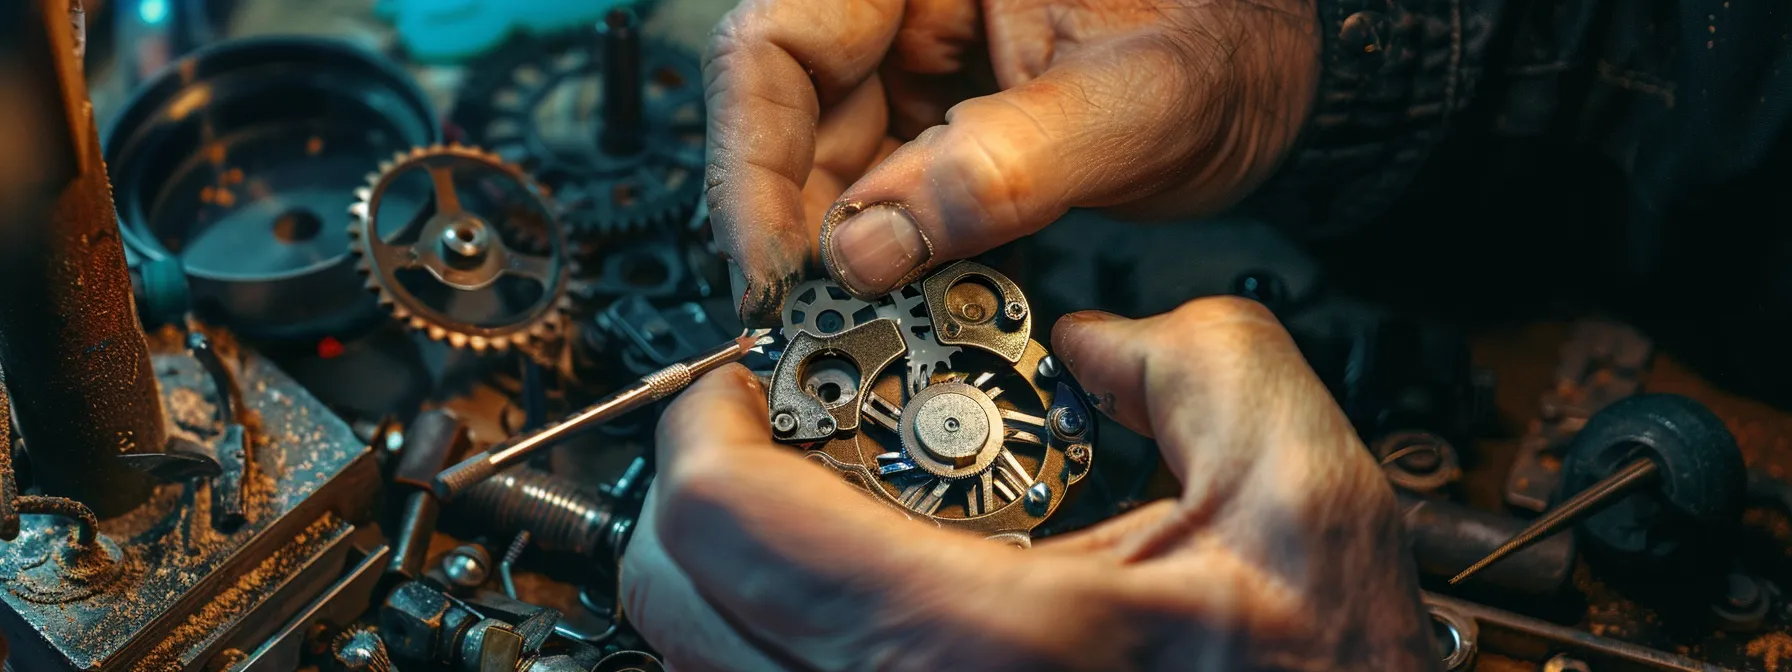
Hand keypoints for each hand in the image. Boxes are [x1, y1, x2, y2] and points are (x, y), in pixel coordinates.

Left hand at [620, 297, 1436, 670]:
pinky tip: (861, 579)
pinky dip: (771, 625)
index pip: (729, 519)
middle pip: (677, 594)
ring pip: (705, 656)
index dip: (710, 420)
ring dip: (729, 559)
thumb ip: (1195, 362)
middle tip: (772, 426)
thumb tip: (1100, 345)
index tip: (751, 376)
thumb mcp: (1299, 490)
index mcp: (980, 639)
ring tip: (812, 498)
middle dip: (702, 485)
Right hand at [705, 0, 1321, 325]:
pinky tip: (912, 295)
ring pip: (825, 160)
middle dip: (799, 224)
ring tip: (874, 318)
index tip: (776, 268)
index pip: (776, 47)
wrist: (1287, 76)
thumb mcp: (1130, 108)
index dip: (753, 166)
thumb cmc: (1234, 44)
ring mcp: (916, 59)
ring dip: (843, 250)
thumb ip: (996, 175)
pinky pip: (880, 186)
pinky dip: (891, 251)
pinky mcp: (938, 116)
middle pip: (786, 112)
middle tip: (819, 320)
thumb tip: (866, 250)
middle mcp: (903, 3)